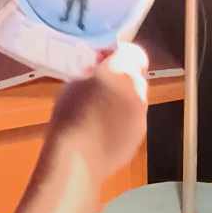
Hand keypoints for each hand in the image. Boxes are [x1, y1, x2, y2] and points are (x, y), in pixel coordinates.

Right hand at [48, 42, 148, 178]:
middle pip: (135, 78)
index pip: (133, 53)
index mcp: (122, 72)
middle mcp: (138, 92)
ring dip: (120, 102)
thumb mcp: (74, 83)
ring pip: (134, 102)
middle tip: (97, 86)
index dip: (120, 55)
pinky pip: (131, 123)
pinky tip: (100, 132)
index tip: (103, 60)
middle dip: (120, 79)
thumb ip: (93, 74)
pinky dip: (120, 123)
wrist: (76, 159)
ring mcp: (141, 117)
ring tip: (96, 113)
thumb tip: (98, 75)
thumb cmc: (70, 115)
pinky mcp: (138, 138)